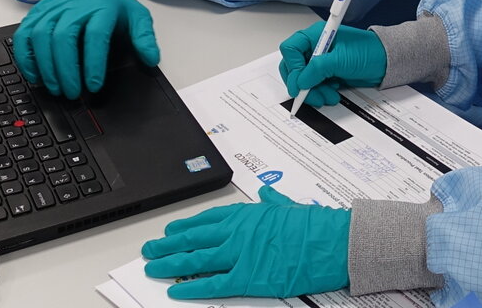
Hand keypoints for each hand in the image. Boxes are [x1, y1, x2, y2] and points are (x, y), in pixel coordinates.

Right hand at [11, 0, 158, 97]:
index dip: (93, 63)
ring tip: (55, 88)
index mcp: (101, 8)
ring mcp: (52, 10)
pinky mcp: (36, 15)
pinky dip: (25, 57)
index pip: (95, 35)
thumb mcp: (135, 14)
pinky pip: (23, 36)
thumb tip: (151, 59)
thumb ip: (144, 37)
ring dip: (45, 66)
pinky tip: (35, 75)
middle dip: (66, 69)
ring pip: (40, 36)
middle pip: (63, 37)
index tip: (94, 85)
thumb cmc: (109, 2)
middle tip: (72, 93)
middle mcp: (73, 7)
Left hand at [142, 185, 350, 299]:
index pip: (206, 219)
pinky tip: (177, 290)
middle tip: (149, 249)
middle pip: (193, 238)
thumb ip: (273, 201)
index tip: (169, 231)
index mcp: (246, 214)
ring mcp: (241, 254)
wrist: (332, 242)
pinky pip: (214, 283)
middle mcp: (237, 231)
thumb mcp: (290, 206)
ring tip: (153, 267)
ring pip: (196, 259)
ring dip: (171, 264)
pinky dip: (193, 287)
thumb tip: (267, 192)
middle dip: (167, 245)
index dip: (184, 227)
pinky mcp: (248, 277)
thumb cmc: (315, 225)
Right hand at [278, 23, 385, 107]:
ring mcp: (320, 61)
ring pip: (303, 79)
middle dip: (302, 83)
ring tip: (329, 96)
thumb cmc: (368, 52)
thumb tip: (300, 81)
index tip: (299, 85)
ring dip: (313, 91)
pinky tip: (332, 93)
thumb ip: (318, 69)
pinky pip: (314, 85)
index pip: (291, 50)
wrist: (386, 63)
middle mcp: (315, 46)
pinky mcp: (327, 73)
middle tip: (310, 96)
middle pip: (294, 66)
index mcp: (316, 35)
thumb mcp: (341, 60)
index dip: (292, 68)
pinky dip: (320, 92)